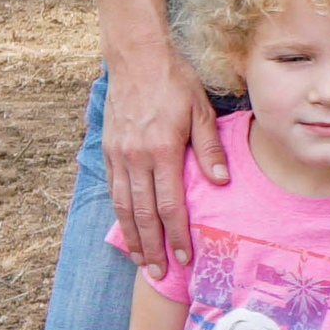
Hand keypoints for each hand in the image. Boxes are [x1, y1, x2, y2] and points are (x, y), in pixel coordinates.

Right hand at [102, 43, 230, 274]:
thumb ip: (209, 149)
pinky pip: (113, 190)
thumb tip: (221, 183)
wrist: (136, 57)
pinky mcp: (109, 149)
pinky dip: (119, 214)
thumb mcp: (201, 111)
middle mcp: (136, 157)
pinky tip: (125, 229)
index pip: (170, 205)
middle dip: (152, 247)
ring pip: (123, 206)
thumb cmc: (174, 81)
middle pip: (142, 214)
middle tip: (158, 273)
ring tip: (140, 260)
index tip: (184, 258)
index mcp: (162, 150)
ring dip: (132, 237)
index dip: (177, 235)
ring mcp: (118, 154)